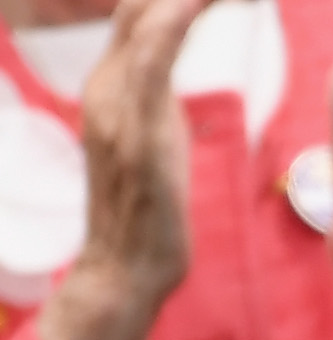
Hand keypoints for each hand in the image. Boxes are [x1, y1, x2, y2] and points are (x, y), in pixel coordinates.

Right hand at [36, 0, 209, 339]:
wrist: (127, 270)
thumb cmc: (151, 217)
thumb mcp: (156, 147)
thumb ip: (157, 111)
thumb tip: (168, 92)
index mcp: (111, 88)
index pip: (137, 17)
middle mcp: (104, 86)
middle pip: (134, 6)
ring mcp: (113, 104)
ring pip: (144, 20)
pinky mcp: (134, 126)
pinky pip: (153, 57)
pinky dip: (178, 20)